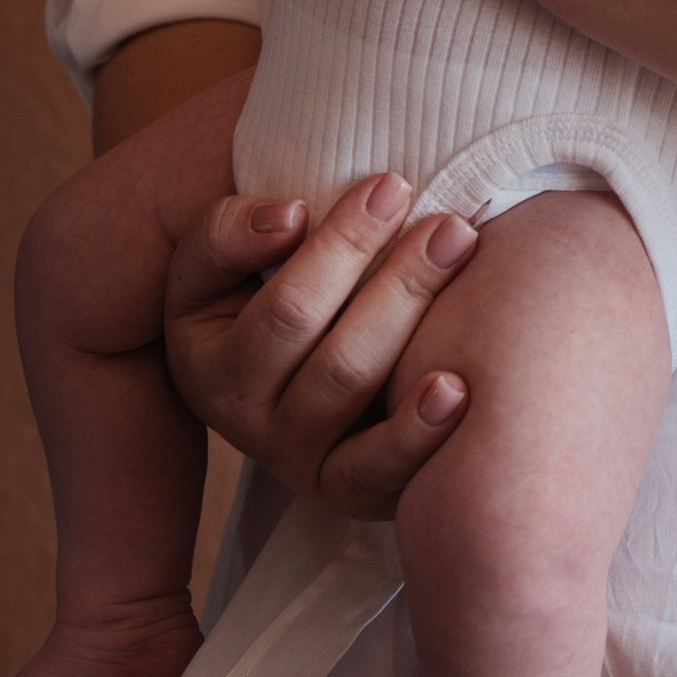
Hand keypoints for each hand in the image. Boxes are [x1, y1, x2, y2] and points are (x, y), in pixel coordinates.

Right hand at [163, 171, 478, 515]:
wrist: (271, 376)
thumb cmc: (249, 294)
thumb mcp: (212, 267)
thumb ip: (229, 233)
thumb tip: (290, 216)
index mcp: (213, 369)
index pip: (287, 309)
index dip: (341, 247)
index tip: (391, 186)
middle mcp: (255, 426)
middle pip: (336, 359)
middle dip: (398, 282)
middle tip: (452, 225)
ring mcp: (305, 463)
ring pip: (362, 397)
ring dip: (417, 327)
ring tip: (464, 270)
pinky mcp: (353, 490)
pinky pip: (383, 475)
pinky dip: (421, 435)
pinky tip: (460, 388)